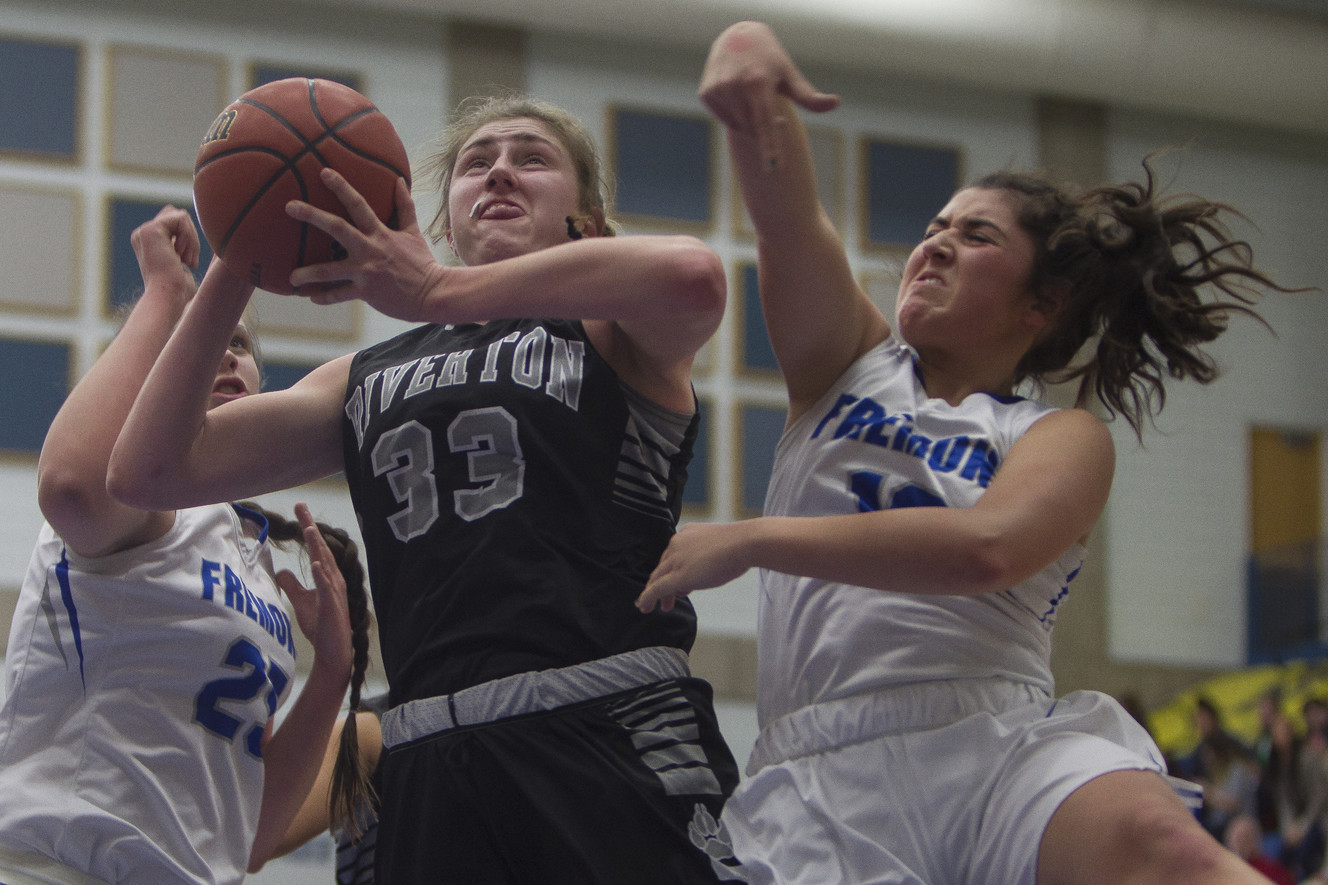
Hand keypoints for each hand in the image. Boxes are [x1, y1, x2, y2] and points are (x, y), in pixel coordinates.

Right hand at [130, 205, 199, 301]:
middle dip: (190, 236)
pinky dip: (189, 236)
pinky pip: (181, 218)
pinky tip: (181, 255)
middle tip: (188, 260)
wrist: (168, 297)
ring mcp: (144, 231)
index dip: (188, 238)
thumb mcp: (183, 264)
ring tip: (186, 259)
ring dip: (191, 239)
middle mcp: (143, 234)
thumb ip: (184, 246)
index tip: (187, 261)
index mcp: (148, 242)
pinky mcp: (151, 230)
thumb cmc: (178, 289)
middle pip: (177, 216)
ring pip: (181, 216)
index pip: (174, 222)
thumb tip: (200, 237)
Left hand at [276, 503, 351, 676]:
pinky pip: (327, 588)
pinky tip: (316, 563)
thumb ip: (292, 584)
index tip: (300, 509)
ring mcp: (335, 593)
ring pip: (326, 564)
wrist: (333, 651)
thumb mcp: (302, 601)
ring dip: (318, 546)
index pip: (318, 547)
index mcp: (328, 577)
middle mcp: (334, 580)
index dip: (309, 528)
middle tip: (301, 506)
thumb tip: (280, 570)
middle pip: (322, 548)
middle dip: (312, 527)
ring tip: (308, 528)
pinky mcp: (332, 607)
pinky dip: (322, 575)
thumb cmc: (320, 626)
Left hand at [286, 169, 444, 320]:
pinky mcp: (365, 292)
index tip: (324, 172)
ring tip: (291, 277)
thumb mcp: (414, 232)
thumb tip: (398, 180)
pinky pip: (339, 295)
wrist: (433, 293)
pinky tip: (311, 297)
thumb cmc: (422, 263)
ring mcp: (366, 272)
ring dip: (307, 273)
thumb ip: (404, 206)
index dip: (341, 187)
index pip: (359, 204)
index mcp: (380, 233)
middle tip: (289, 206)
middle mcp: (370, 249)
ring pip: (329, 270)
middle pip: (336, 228)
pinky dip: (324, 297)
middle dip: (312, 215)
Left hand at [636, 520, 753, 612]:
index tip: (676, 585)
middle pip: (663, 567)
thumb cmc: (740, 545)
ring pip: (658, 578)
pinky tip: (645, 606)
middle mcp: (677, 544)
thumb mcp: (718, 548)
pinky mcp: (678, 576)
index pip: (673, 555)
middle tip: (665, 600)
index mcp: (686, 534)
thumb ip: (704, 559)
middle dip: (661, 584)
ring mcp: (676, 560)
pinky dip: (647, 598)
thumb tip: (696, 578)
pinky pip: (657, 589)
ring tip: (657, 606)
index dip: (672, 571)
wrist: (745, 543)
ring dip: (653, 593)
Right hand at [700, 21, 839, 168]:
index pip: (766, 122)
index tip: (773, 168)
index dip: (770, 146)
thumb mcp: (789, 74)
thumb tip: (836, 103)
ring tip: (751, 94)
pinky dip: (735, 113)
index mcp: (758, 83)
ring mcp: (718, 89)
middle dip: (764, 126)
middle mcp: (735, 85)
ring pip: (739, 125)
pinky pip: (726, 118)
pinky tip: (737, 93)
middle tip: (768, 103)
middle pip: (753, 128)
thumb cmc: (770, 60)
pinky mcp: (707, 93)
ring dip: (750, 120)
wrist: (738, 35)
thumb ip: (808, 96)